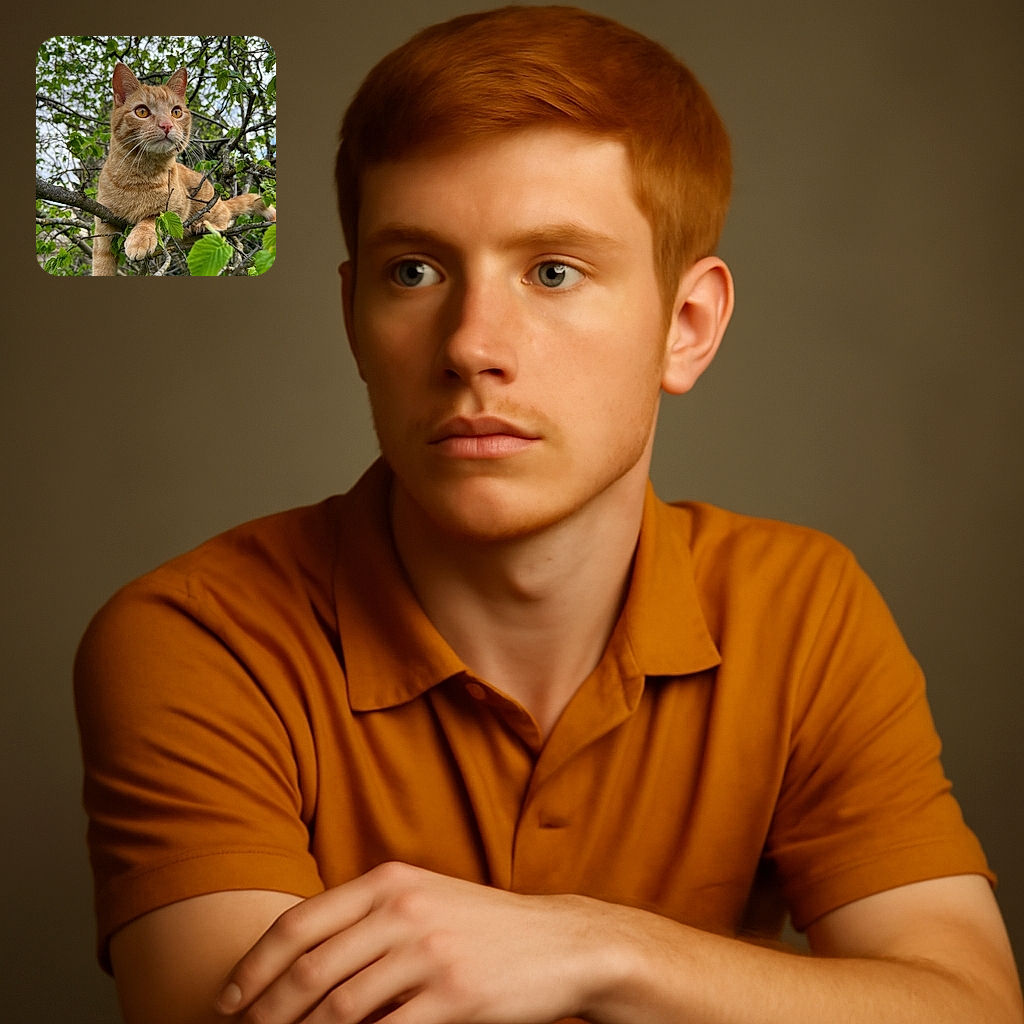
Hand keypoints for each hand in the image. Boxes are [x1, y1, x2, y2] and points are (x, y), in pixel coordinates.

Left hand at [216, 861, 610, 1023]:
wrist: (560, 942)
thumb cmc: (482, 926)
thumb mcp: (423, 899)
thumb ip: (367, 919)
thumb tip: (298, 962)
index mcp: (389, 882)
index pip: (300, 922)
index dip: (255, 965)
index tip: (229, 998)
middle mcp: (403, 910)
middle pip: (309, 968)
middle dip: (266, 1010)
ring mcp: (429, 951)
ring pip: (339, 1007)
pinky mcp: (454, 995)